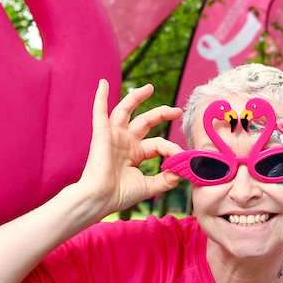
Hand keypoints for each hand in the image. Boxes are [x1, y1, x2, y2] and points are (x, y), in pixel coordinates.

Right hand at [77, 80, 183, 220]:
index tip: (182, 158)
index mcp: (135, 153)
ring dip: (136, 97)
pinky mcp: (101, 134)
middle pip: (145, 121)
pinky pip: (99, 112)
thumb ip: (167, 178)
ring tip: (150, 87)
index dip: (171, 148)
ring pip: (125, 110)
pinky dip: (100, 97)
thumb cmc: (119, 195)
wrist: (99, 199)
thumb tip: (183, 170)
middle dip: (161, 114)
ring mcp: (113, 136)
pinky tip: (102, 83)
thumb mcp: (149, 186)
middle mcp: (125, 141)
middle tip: (177, 110)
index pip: (158, 143)